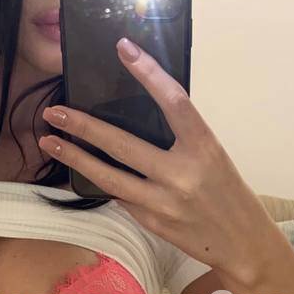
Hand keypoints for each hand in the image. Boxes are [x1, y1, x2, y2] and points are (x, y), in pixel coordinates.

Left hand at [40, 37, 266, 286]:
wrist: (243, 244)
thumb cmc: (228, 193)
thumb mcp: (214, 156)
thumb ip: (183, 137)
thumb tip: (142, 110)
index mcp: (204, 147)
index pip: (174, 101)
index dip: (148, 73)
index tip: (124, 49)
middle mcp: (182, 174)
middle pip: (123, 144)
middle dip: (83, 126)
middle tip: (54, 111)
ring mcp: (164, 202)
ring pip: (108, 176)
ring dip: (75, 157)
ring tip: (49, 141)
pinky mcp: (152, 222)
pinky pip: (120, 196)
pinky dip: (101, 181)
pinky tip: (82, 169)